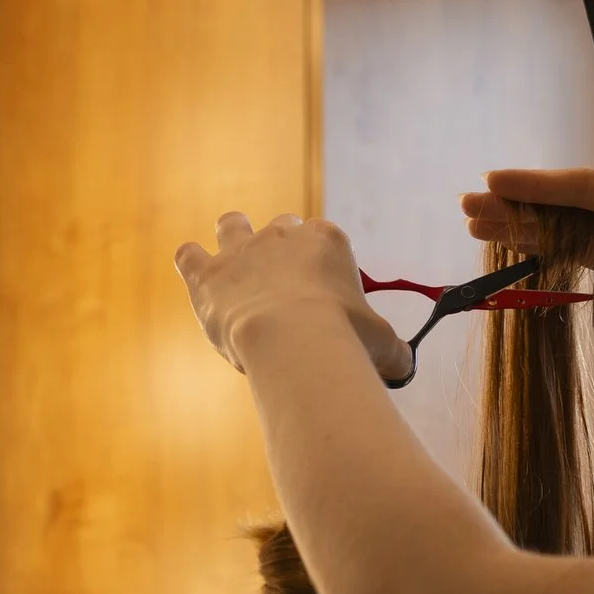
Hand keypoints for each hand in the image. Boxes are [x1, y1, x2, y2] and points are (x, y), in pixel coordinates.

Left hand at [175, 211, 414, 384]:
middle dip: (280, 250)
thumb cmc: (344, 340)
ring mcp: (241, 251)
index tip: (324, 297)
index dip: (322, 267)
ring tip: (234, 260)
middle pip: (280, 229)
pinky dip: (190, 261)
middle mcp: (282, 236)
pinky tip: (194, 271)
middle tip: (282, 286)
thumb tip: (404, 368)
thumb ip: (392, 351)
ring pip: (231, 225)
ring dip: (232, 235)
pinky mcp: (207, 274)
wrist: (292, 343)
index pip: (323, 240)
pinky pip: (188, 254)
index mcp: (326, 241)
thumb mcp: (382, 344)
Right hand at [461, 166, 593, 326]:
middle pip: (561, 204)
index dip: (541, 186)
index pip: (586, 186)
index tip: (500, 181)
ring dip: (516, 226)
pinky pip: (570, 254)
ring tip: (470, 224)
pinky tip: (507, 245)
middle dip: (514, 203)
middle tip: (467, 203)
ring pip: (558, 228)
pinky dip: (538, 248)